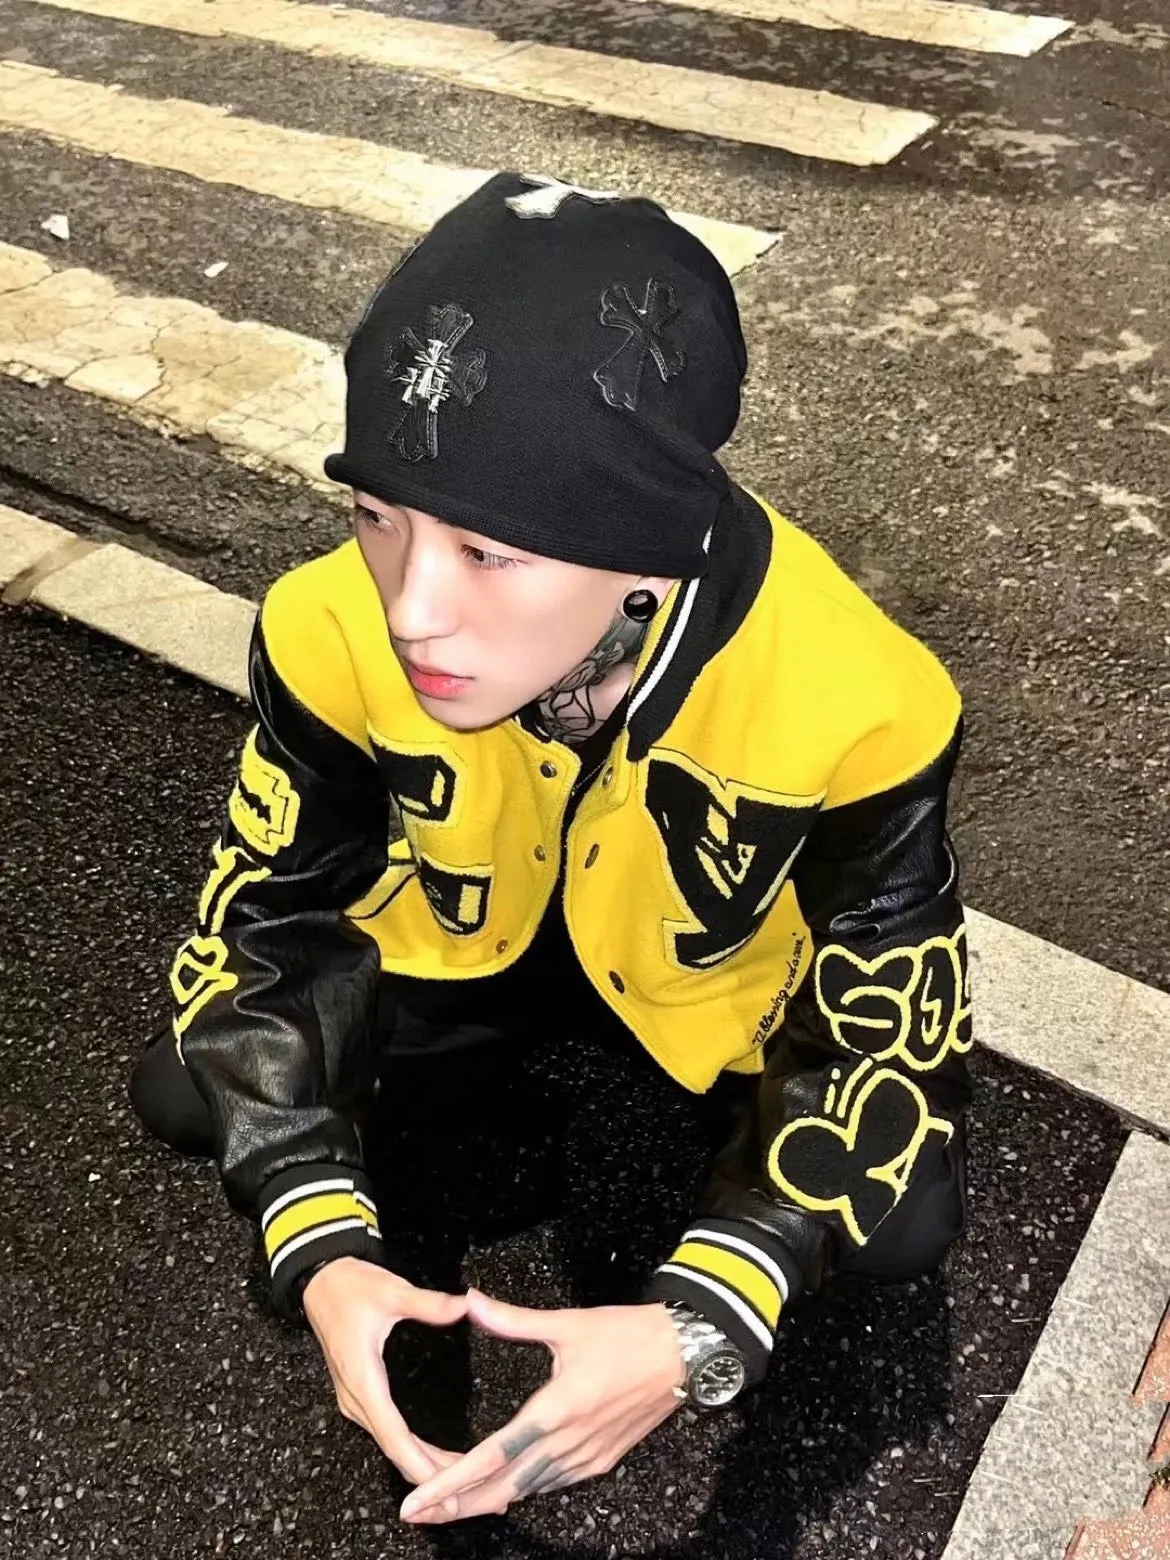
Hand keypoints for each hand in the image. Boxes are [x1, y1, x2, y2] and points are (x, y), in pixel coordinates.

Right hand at [303, 1257, 467, 1484]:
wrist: (320, 1281)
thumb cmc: (352, 1286)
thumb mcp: (391, 1290)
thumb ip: (428, 1303)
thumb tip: (464, 1304)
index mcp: (363, 1378)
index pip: (393, 1434)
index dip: (419, 1463)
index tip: (446, 1485)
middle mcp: (356, 1398)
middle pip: (395, 1448)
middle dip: (429, 1475)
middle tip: (468, 1495)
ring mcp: (356, 1400)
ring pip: (391, 1445)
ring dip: (421, 1466)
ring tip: (460, 1484)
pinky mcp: (359, 1397)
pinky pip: (387, 1433)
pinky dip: (410, 1451)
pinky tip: (433, 1460)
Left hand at [399, 1289, 685, 1523]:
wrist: (683, 1353)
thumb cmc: (627, 1335)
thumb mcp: (567, 1324)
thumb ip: (514, 1320)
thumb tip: (472, 1302)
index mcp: (553, 1411)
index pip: (489, 1457)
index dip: (448, 1483)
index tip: (416, 1501)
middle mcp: (567, 1444)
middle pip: (501, 1489)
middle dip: (456, 1505)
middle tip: (418, 1512)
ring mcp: (586, 1458)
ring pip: (526, 1491)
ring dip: (486, 1499)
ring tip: (450, 1503)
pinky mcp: (601, 1460)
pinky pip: (552, 1485)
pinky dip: (521, 1490)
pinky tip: (504, 1488)